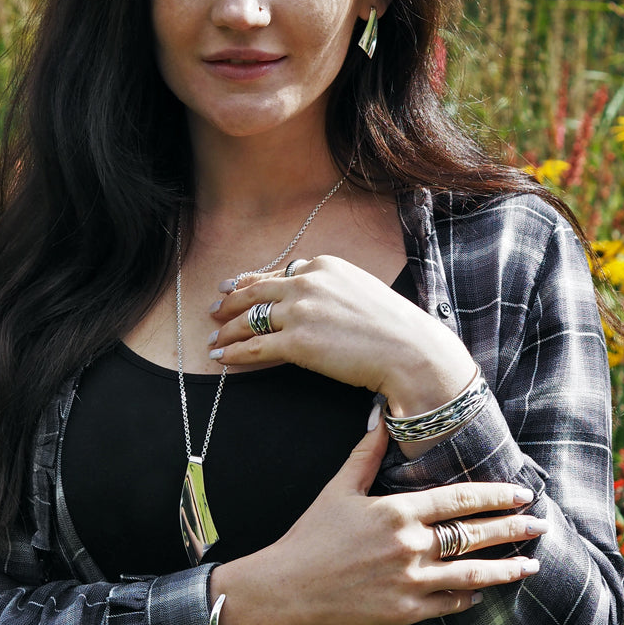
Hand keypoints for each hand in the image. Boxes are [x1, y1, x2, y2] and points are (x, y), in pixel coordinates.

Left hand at [206, 256, 474, 414]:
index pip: (278, 272)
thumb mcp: (360, 290)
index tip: (235, 286)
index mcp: (324, 265)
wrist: (409, 350)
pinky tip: (222, 359)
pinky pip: (254, 347)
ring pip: (250, 318)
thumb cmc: (394, 328)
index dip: (251, 281)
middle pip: (256, 291)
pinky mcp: (296, 342)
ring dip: (227, 330)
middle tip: (214, 311)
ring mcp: (299, 311)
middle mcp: (307, 282)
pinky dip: (234, 353)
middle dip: (230, 302)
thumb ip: (332, 289)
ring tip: (214, 340)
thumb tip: (312, 302)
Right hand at [209, 417, 545, 624]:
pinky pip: (448, 605)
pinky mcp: (403, 613)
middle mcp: (409, 547)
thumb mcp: (339, 488)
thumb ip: (366, 453)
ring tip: (531, 565)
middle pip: (474, 536)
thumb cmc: (312, 535)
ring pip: (471, 575)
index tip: (523, 494)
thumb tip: (380, 416)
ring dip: (505, 568)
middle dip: (513, 530)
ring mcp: (409, 582)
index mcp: (396, 512)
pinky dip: (471, 597)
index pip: (459, 500)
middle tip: (541, 527)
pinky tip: (485, 591)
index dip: (496, 496)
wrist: (287, 586)